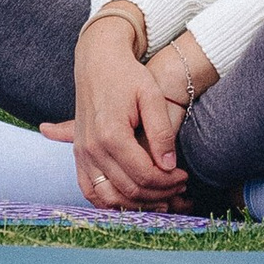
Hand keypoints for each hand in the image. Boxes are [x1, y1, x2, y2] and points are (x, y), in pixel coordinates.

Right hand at [70, 14, 191, 206]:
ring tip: (160, 196)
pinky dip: (110, 202)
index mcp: (111, 134)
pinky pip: (89, 190)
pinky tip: (132, 200)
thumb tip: (169, 166)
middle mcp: (92, 148)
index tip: (185, 177)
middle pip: (129, 189)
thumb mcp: (151, 96)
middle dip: (158, 194)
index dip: (169, 182)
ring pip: (108, 197)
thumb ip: (162, 132)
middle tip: (178, 187)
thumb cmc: (128, 75)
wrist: (97, 61)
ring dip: (136, 203)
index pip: (144, 175)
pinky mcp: (78, 155)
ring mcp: (81, 154)